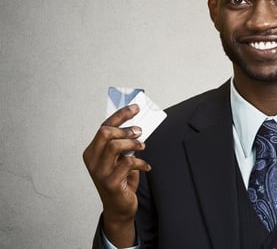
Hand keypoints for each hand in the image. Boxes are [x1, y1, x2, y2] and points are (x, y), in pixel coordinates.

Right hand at [83, 104, 150, 246]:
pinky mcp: (110, 182)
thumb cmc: (120, 179)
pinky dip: (141, 162)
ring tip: (143, 147)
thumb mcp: (120, 158)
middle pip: (106, 132)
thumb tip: (137, 125)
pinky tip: (146, 166)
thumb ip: (123, 143)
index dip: (121, 115)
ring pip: (115, 145)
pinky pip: (127, 163)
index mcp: (92, 151)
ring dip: (133, 144)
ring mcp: (99, 172)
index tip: (135, 107)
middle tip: (140, 131)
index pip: (104, 126)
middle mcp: (92, 160)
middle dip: (126, 128)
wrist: (119, 207)